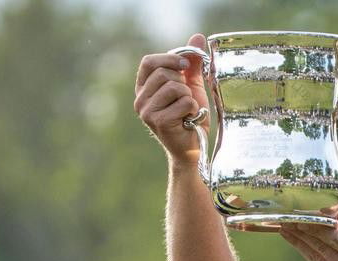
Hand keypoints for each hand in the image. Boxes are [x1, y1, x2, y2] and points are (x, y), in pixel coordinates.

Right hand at [134, 33, 209, 164]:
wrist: (193, 147)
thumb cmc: (190, 116)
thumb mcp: (191, 86)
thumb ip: (192, 63)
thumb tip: (197, 36)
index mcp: (144, 88)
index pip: (149, 62)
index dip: (169, 59)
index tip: (185, 66)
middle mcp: (140, 99)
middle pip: (165, 74)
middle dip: (184, 84)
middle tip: (186, 99)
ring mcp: (146, 111)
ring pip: (175, 87)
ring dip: (189, 98)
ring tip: (187, 111)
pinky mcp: (158, 121)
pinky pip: (184, 102)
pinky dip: (193, 109)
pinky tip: (189, 120)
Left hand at [279, 217, 337, 260]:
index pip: (334, 237)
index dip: (315, 227)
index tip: (302, 216)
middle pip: (320, 246)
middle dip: (301, 231)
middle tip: (285, 219)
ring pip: (315, 257)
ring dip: (299, 242)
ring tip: (285, 230)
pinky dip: (310, 255)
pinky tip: (301, 245)